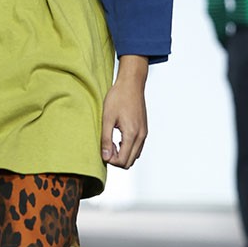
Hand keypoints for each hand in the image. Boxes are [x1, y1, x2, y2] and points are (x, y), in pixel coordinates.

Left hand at [101, 54, 147, 168]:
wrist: (131, 84)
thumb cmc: (119, 97)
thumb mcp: (107, 118)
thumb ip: (106, 139)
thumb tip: (105, 156)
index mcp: (132, 134)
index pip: (123, 160)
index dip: (111, 160)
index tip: (103, 151)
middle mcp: (141, 136)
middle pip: (130, 161)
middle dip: (117, 160)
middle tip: (106, 148)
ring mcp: (144, 133)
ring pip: (135, 156)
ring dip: (123, 154)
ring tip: (111, 143)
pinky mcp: (144, 130)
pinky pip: (137, 147)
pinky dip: (128, 148)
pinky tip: (118, 139)